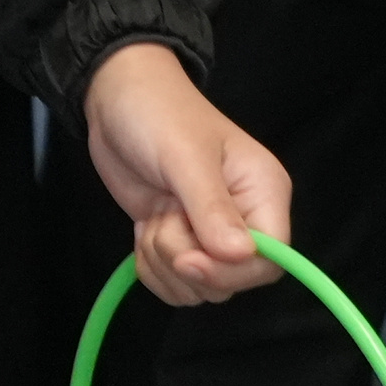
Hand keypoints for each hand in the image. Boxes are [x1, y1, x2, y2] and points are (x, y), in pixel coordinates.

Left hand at [82, 42, 290, 303]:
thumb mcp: (185, 158)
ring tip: (154, 217)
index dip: (230, 272)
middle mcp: (245, 218)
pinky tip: (143, 230)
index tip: (187, 260)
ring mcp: (209, 233)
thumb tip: (241, 255)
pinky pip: (173, 283)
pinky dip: (151, 267)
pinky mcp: (179, 241)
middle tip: (164, 218)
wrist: (115, 99)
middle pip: (232, 280)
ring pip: (199, 287)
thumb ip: (212, 208)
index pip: (270, 260)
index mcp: (263, 193)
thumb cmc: (158, 114)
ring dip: (164, 262)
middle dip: (187, 261)